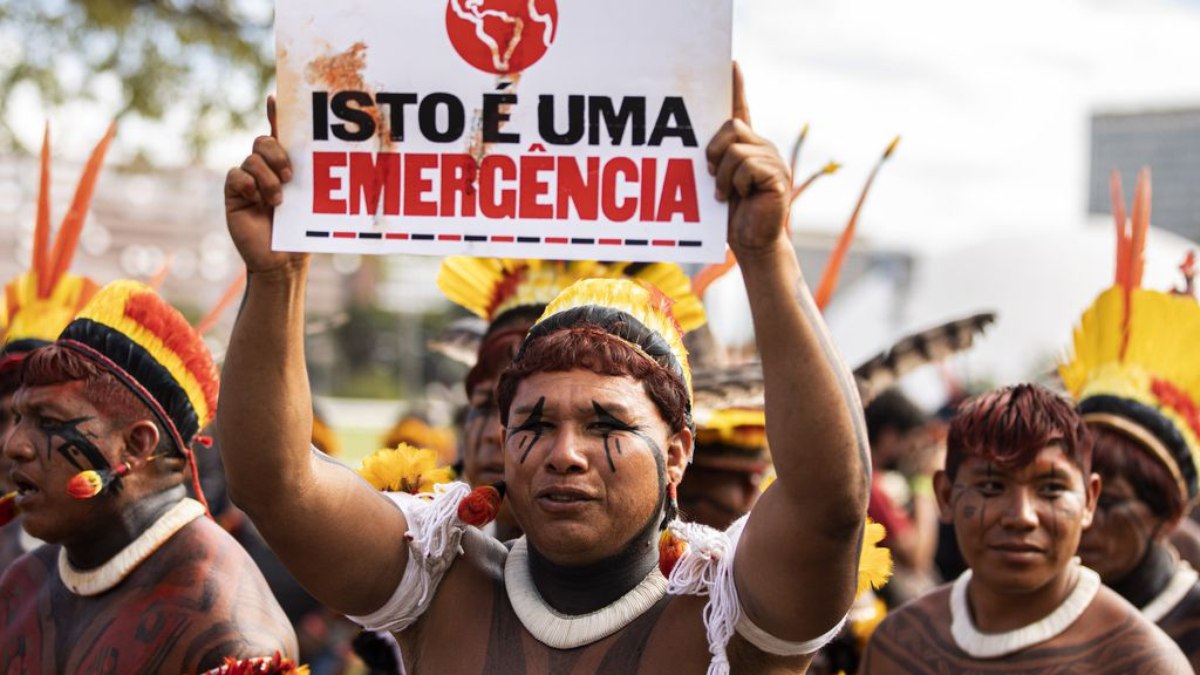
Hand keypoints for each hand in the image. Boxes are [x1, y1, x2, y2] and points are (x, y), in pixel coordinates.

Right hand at [225, 96, 308, 273]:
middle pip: (264, 140)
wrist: (284, 259)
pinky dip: (247, 184)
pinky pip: (235, 175)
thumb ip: (313, 176)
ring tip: (278, 201)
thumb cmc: (303, 230)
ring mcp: (249, 179)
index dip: (276, 112)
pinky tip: (256, 198)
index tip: (274, 97)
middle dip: (277, 153)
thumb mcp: (314, 199)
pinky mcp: (234, 193)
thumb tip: (334, 156)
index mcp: (287, 164)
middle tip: (290, 176)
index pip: (281, 132)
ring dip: (267, 178)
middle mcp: (266, 168)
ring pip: (252, 158)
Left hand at [706, 63, 791, 260]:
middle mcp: (763, 148)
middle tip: (713, 177)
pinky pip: (746, 166)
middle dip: (713, 151)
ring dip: (722, 175)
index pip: (741, 111)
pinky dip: (735, 183)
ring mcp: (773, 160)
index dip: (737, 87)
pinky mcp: (778, 176)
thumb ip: (715, 160)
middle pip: (731, 127)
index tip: (731, 63)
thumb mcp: (717, 182)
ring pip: (735, 149)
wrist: (752, 244)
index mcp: (748, 147)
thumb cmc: (731, 217)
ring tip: (725, 193)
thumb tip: (704, 148)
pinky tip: (741, 196)